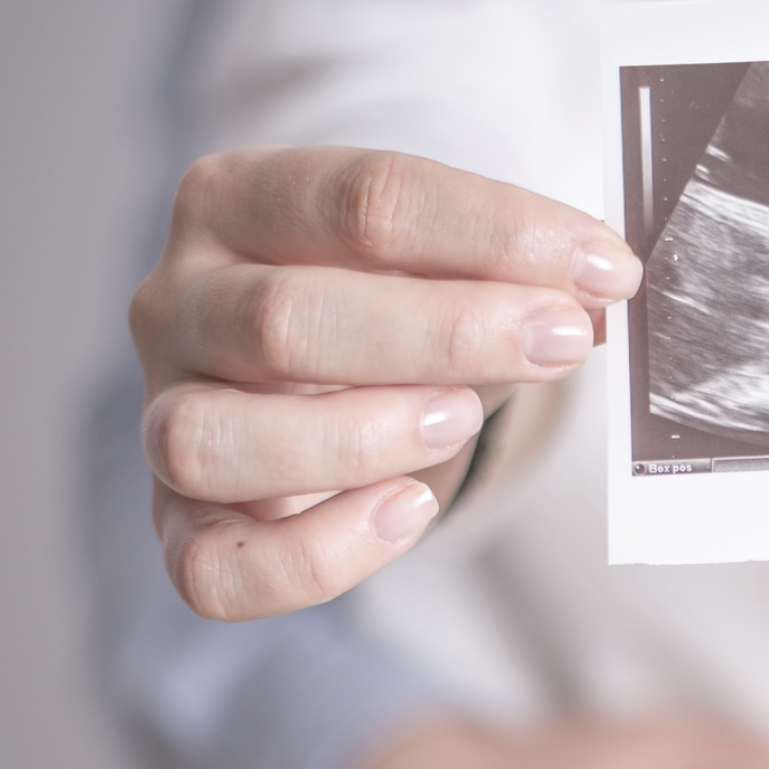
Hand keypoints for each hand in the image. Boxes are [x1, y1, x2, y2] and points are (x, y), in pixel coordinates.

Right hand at [129, 146, 640, 620]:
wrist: (329, 389)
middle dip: (444, 333)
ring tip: (460, 423)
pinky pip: (215, 569)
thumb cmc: (396, 316)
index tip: (605, 267)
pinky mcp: (181, 527)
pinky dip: (316, 555)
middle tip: (558, 341)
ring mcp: (163, 418)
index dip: (494, 232)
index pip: (361, 199)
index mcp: (234, 201)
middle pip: (285, 317)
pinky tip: (407, 513)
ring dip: (356, 437)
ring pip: (213, 442)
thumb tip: (596, 292)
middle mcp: (175, 304)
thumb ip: (512, 274)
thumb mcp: (452, 270)